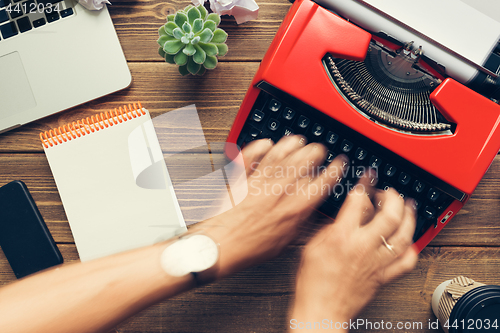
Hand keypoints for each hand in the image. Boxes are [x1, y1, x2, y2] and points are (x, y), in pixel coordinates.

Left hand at [191, 135, 347, 278]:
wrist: (220, 246)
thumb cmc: (249, 249)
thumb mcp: (284, 243)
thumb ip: (300, 223)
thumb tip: (311, 212)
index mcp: (292, 208)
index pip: (320, 184)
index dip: (334, 171)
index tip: (339, 163)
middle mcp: (277, 191)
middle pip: (301, 164)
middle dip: (315, 153)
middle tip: (320, 148)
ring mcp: (258, 182)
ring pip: (279, 156)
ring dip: (291, 145)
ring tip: (298, 140)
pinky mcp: (240, 178)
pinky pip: (251, 156)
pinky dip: (259, 147)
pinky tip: (266, 142)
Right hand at [291, 172, 417, 326]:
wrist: (321, 309)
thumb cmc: (312, 282)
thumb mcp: (312, 245)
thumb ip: (330, 227)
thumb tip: (345, 214)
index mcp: (342, 236)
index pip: (359, 200)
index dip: (365, 184)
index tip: (368, 176)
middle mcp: (363, 246)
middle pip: (389, 214)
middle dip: (393, 197)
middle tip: (390, 192)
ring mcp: (377, 262)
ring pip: (403, 235)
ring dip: (409, 217)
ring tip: (409, 206)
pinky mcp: (383, 276)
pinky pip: (406, 261)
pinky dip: (412, 248)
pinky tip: (410, 240)